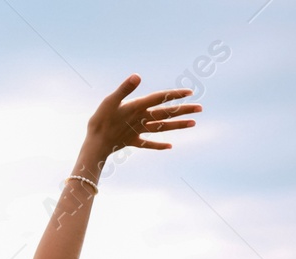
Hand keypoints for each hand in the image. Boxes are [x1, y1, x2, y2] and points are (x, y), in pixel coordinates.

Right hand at [85, 74, 200, 157]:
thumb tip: (138, 76)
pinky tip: (170, 146)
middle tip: (200, 108)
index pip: (160, 99)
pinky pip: (147, 143)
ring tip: (193, 123)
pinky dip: (158, 145)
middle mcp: (141, 119)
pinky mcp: (131, 141)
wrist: (95, 144)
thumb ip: (125, 89)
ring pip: (162, 127)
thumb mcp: (110, 100)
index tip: (190, 93)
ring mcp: (138, 131)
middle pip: (166, 114)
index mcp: (138, 108)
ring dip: (178, 125)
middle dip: (183, 110)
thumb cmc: (100, 120)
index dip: (174, 95)